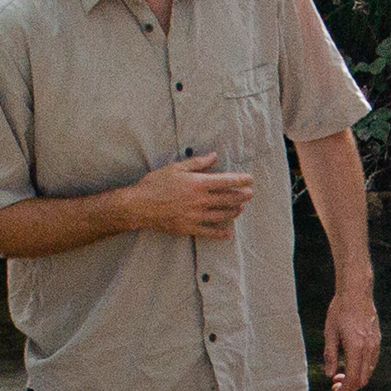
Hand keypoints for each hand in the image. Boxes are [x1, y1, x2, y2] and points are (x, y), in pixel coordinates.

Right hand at [121, 151, 261, 241]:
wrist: (140, 205)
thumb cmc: (156, 183)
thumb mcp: (176, 168)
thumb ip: (197, 163)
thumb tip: (214, 156)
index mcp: (198, 183)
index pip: (226, 181)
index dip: (241, 180)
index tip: (250, 180)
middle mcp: (201, 200)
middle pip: (228, 198)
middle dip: (242, 196)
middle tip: (250, 194)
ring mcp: (196, 215)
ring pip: (222, 214)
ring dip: (234, 211)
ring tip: (241, 208)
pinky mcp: (189, 227)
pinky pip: (209, 232)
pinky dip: (221, 233)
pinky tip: (229, 233)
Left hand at [320, 284, 381, 390]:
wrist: (356, 292)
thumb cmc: (340, 310)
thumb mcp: (329, 333)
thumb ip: (330, 355)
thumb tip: (329, 374)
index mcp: (355, 348)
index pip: (352, 378)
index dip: (344, 389)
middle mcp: (368, 348)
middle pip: (362, 379)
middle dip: (349, 387)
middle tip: (336, 387)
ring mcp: (375, 344)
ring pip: (369, 371)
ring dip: (356, 378)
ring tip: (341, 375)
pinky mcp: (377, 340)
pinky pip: (372, 361)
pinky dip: (362, 369)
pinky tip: (351, 364)